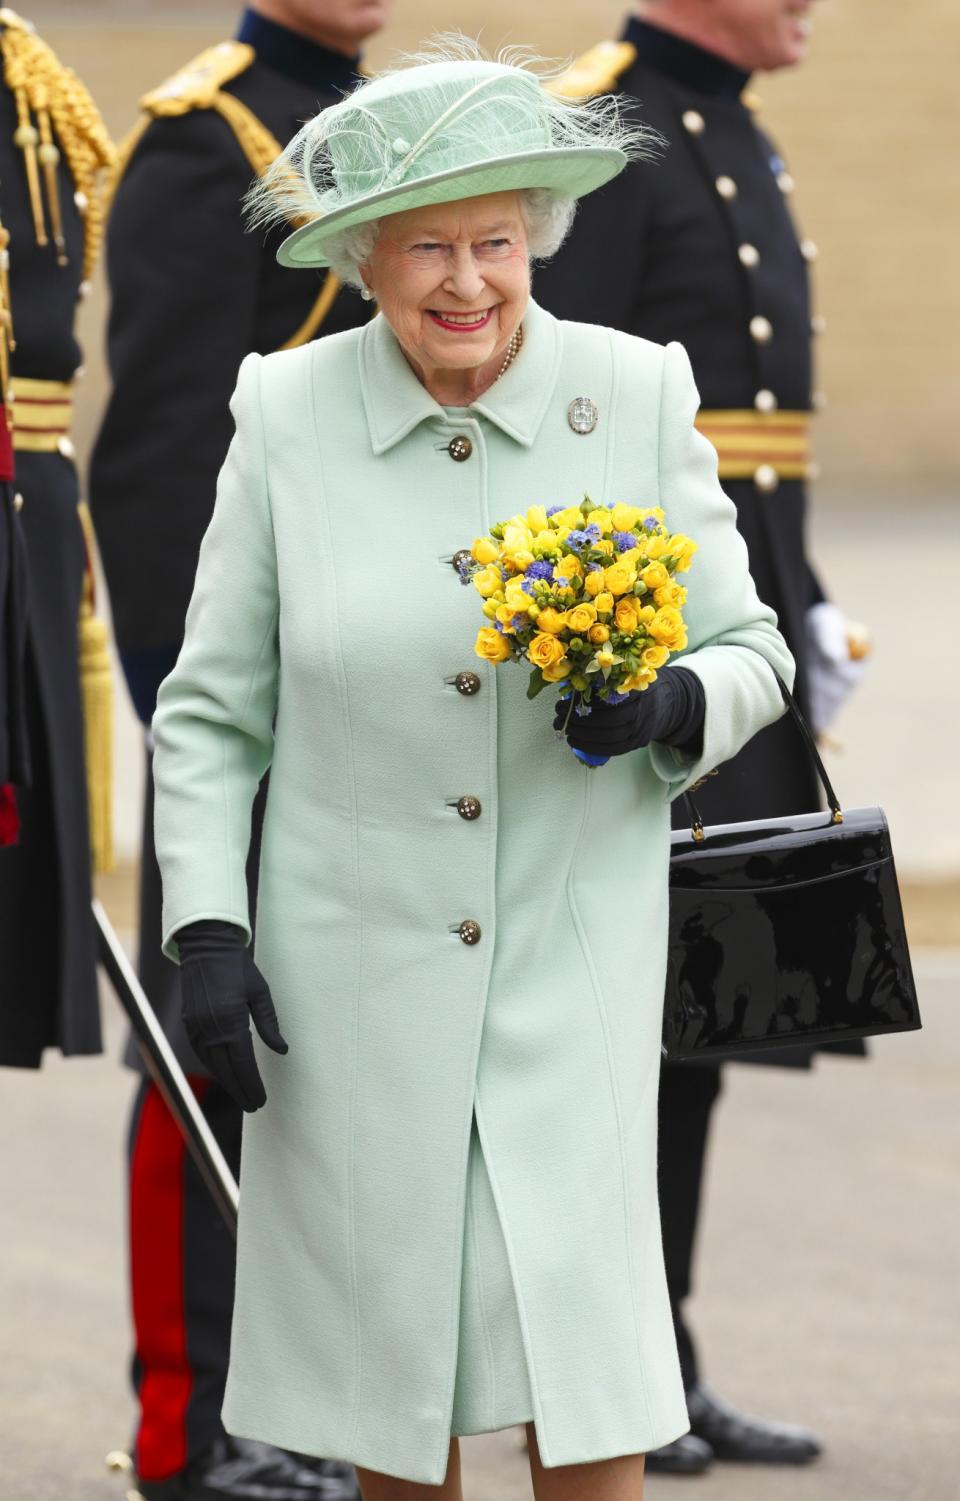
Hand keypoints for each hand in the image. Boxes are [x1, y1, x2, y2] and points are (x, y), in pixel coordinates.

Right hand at [177, 920, 287, 1111]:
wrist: (206, 948)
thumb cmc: (238, 968)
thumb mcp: (260, 993)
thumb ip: (269, 1024)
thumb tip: (282, 1050)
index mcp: (231, 1021)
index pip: (243, 1064)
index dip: (252, 1085)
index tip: (261, 1100)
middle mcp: (211, 1029)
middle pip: (227, 1070)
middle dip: (241, 1090)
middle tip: (253, 1105)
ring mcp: (197, 1028)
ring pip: (212, 1065)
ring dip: (227, 1082)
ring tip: (241, 1094)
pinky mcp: (189, 1025)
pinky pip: (202, 1054)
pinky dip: (214, 1067)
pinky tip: (224, 1074)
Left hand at [553, 667, 704, 758]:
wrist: (668, 704)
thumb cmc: (640, 686)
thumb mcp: (629, 675)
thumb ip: (609, 676)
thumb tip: (573, 677)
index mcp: (637, 692)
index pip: (606, 702)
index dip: (582, 704)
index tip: (563, 702)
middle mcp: (640, 714)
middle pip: (605, 722)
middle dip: (578, 721)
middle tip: (558, 717)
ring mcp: (639, 731)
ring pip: (607, 738)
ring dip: (581, 736)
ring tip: (565, 730)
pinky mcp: (636, 744)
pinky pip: (612, 750)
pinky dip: (591, 747)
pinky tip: (577, 742)